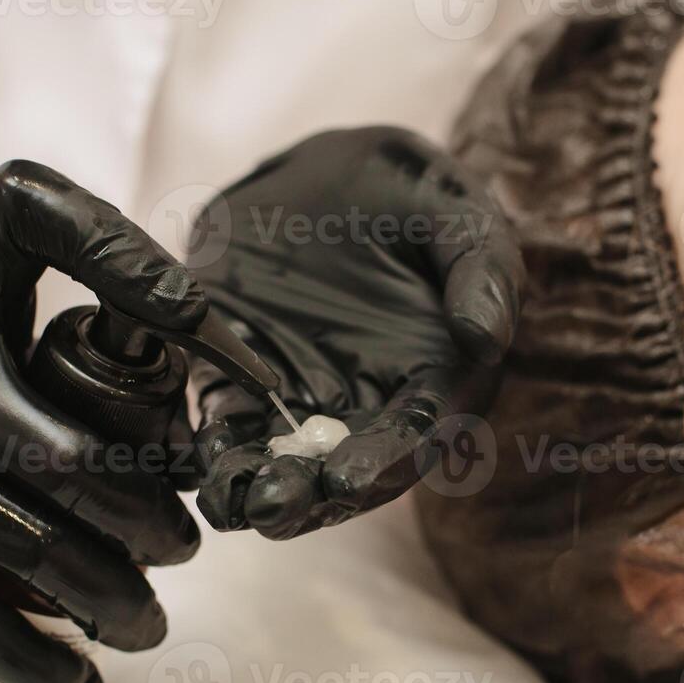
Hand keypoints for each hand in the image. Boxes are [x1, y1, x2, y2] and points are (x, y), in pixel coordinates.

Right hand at [0, 161, 204, 682]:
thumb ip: (81, 353)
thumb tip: (228, 393)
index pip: (32, 217)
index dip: (124, 254)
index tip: (207, 328)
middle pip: (73, 448)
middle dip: (151, 516)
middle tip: (183, 546)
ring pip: (38, 544)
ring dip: (117, 598)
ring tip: (148, 620)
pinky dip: (44, 664)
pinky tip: (83, 680)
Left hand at [191, 127, 522, 538]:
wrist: (320, 173)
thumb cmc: (404, 195)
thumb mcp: (452, 210)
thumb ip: (481, 265)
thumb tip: (487, 336)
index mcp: (435, 379)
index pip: (417, 436)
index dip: (385, 463)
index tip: (350, 480)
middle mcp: (369, 406)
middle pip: (344, 471)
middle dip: (309, 499)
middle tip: (275, 509)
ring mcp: (302, 400)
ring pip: (281, 463)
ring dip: (253, 489)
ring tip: (229, 502)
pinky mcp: (241, 383)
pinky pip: (225, 425)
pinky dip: (211, 451)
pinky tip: (196, 470)